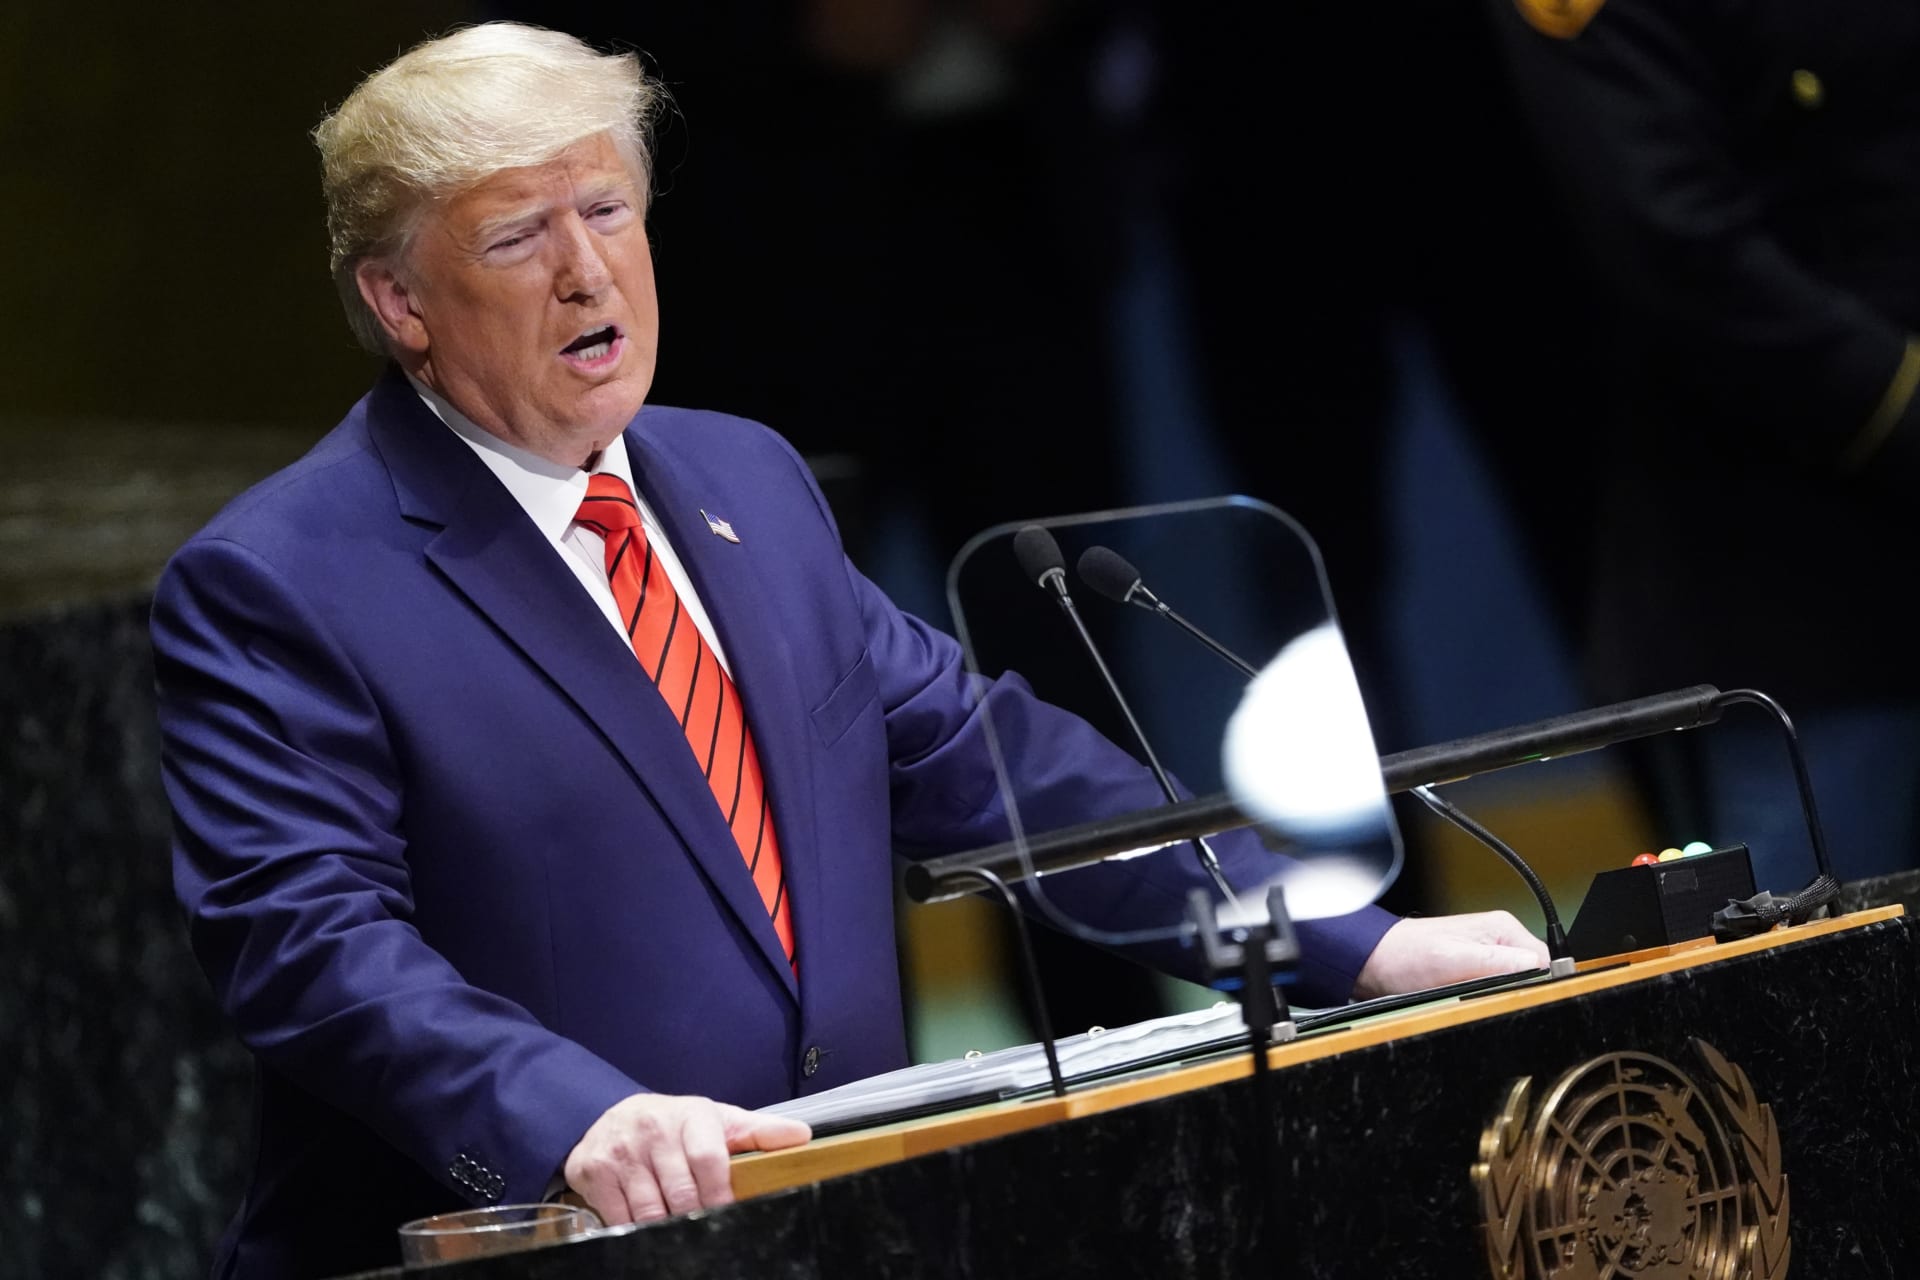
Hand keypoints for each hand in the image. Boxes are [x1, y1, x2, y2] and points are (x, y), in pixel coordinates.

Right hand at [563, 1092, 810, 1224]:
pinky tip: (645, 1224)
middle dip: (694, 1217)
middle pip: (680, 1192)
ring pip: (649, 1210)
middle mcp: (653, 1128)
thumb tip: (803, 1136)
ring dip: (665, 1226)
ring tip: (677, 1228)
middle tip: (703, 1229)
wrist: (611, 1115)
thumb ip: (759, 1132)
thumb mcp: (718, 1121)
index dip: (720, 1194)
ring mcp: (620, 1150)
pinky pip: (618, 1216)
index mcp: (691, 1115)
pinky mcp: (592, 1170)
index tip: (726, 1214)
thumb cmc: (675, 1125)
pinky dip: (633, 1228)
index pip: (709, 1159)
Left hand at [1352, 911, 1550, 999]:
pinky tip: (1466, 1002)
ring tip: (1469, 999)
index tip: (1522, 1001)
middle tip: (1487, 1001)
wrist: (1376, 961)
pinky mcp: (1476, 972)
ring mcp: (1489, 957)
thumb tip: (1535, 967)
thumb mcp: (1453, 959)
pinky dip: (1485, 1000)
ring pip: (1514, 987)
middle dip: (1516, 994)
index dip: (1539, 986)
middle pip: (1532, 977)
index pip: (1545, 962)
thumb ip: (1494, 963)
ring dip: (1498, 998)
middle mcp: (1500, 941)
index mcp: (1504, 930)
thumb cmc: (1407, 955)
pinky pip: (1495, 991)